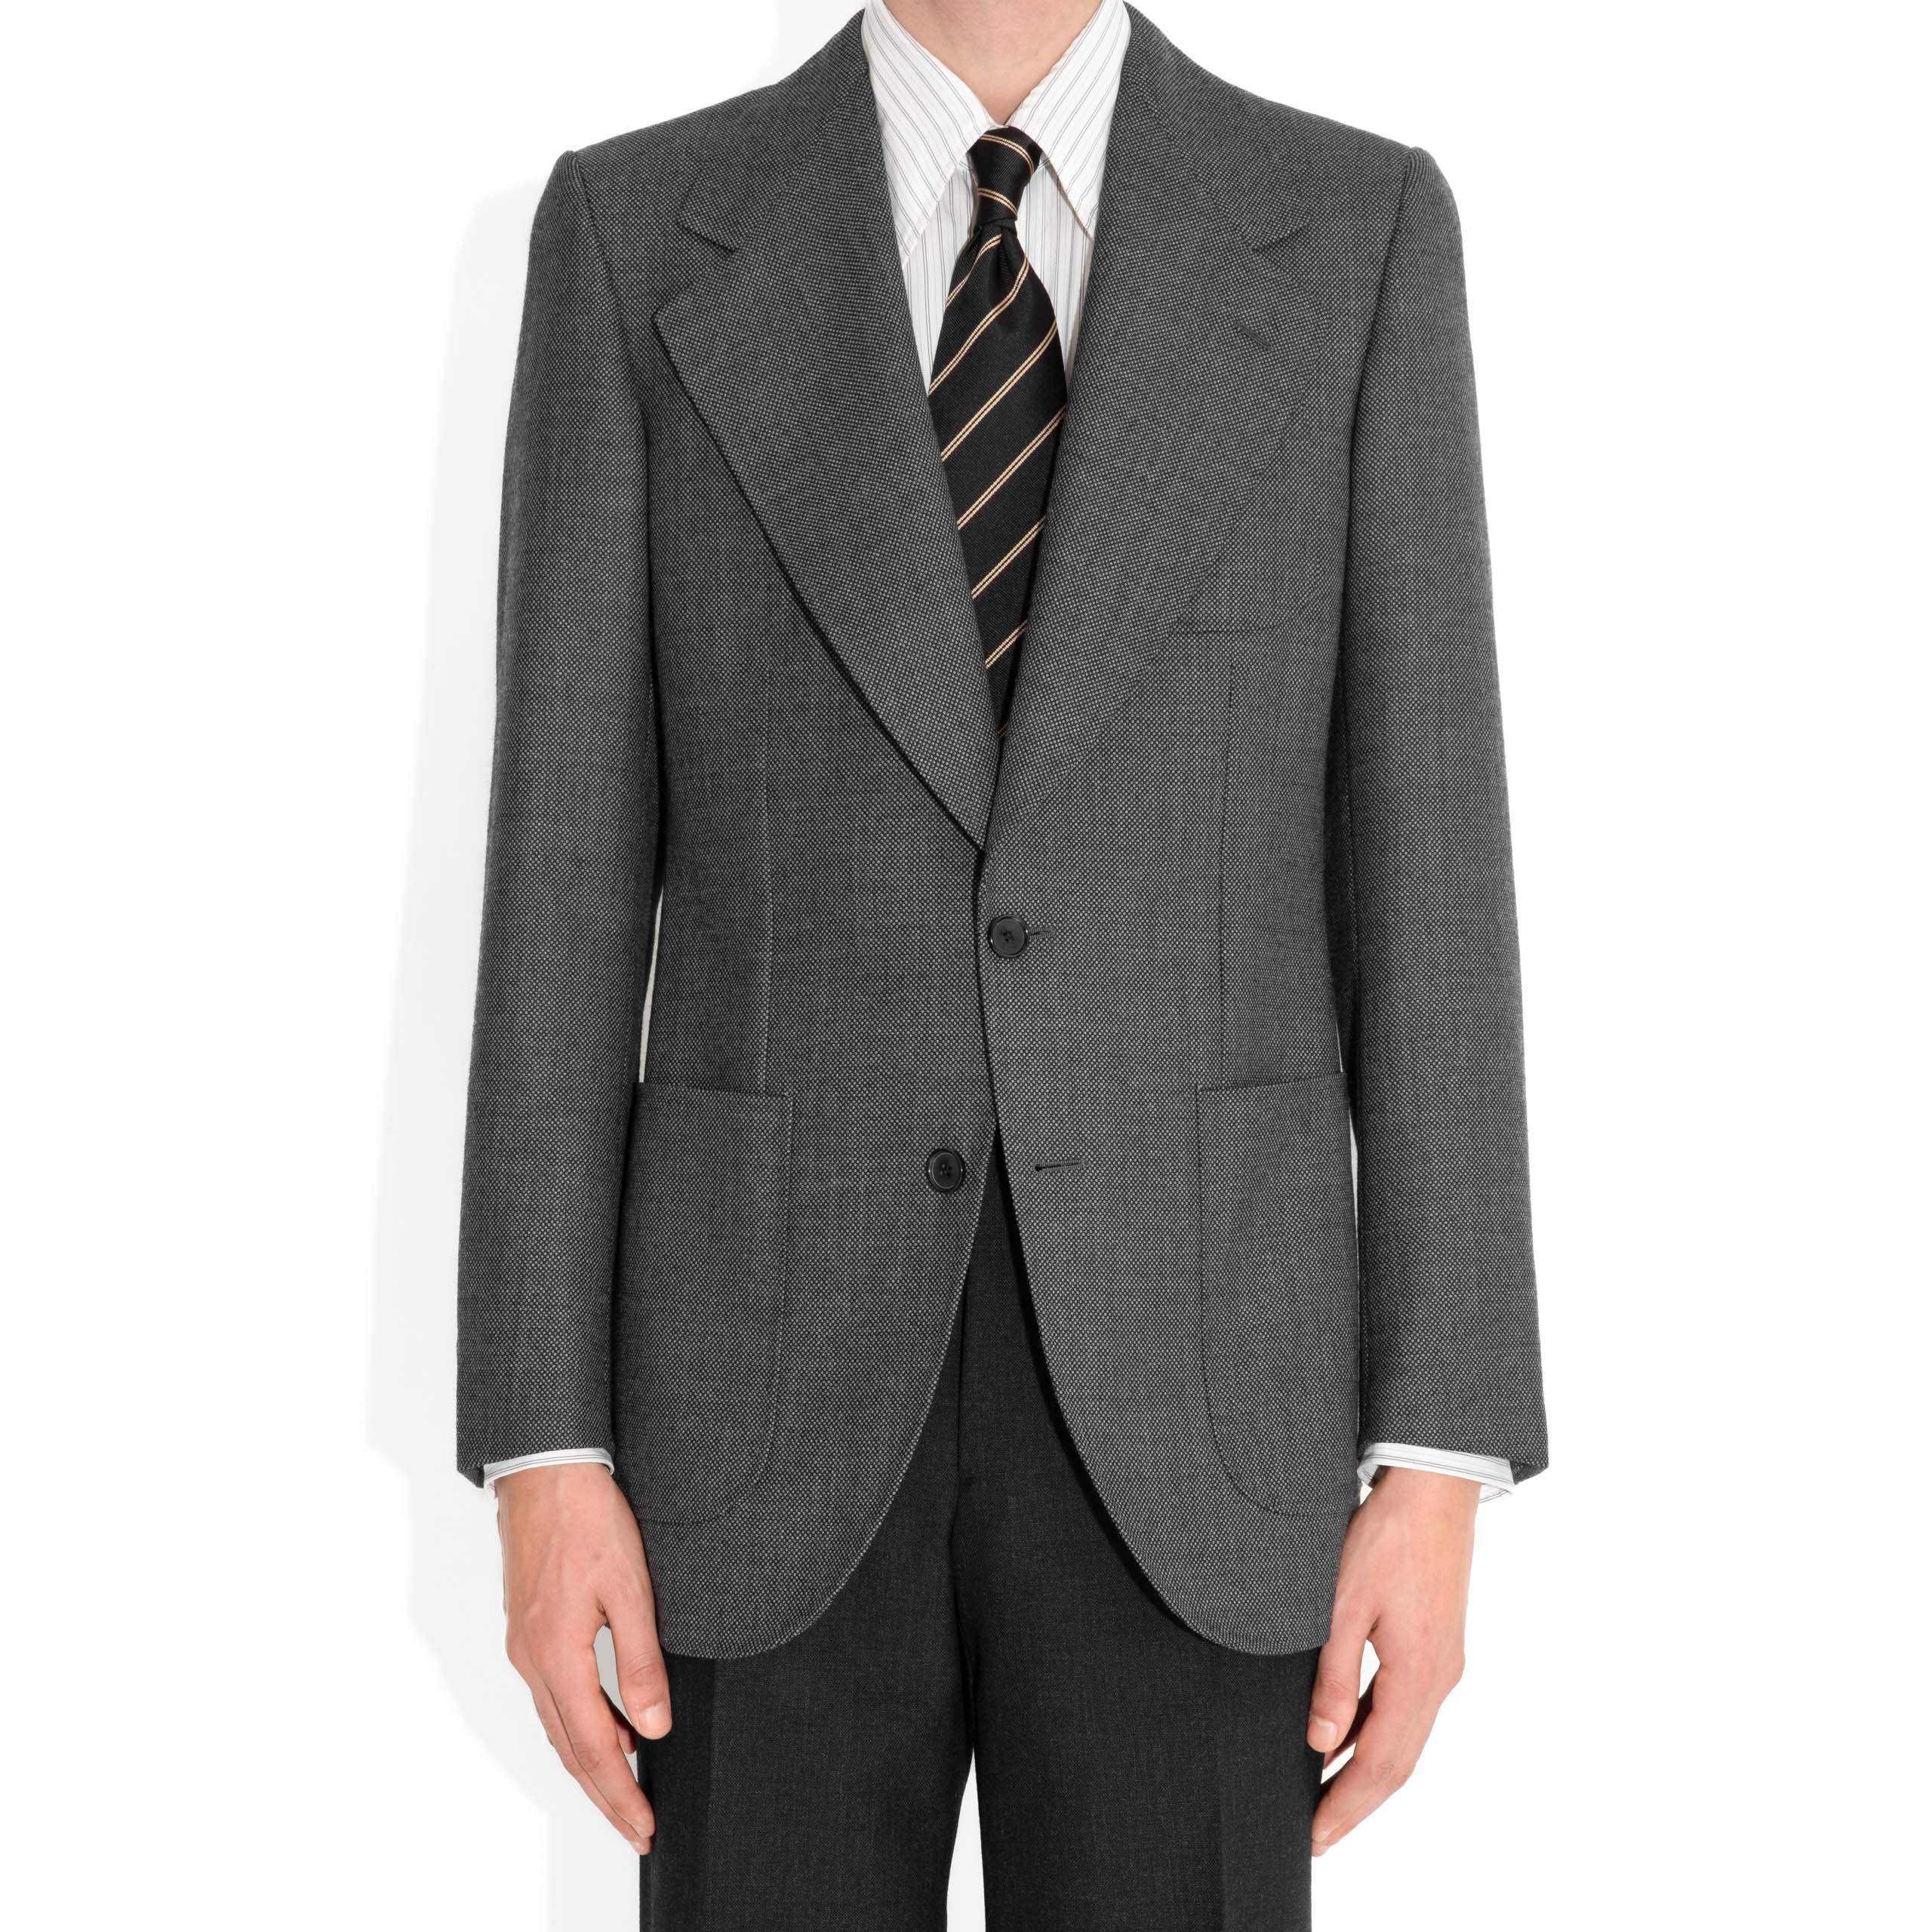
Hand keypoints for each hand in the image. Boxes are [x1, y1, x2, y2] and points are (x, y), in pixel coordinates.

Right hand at [496, 1462, 669, 1852]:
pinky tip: (607, 1723)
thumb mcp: (630, 1587)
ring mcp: (525, 1643)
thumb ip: (639, 1660)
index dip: (619, 1793)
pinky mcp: (529, 1627)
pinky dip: (579, 1723)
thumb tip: (650, 1726)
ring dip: (591, 1761)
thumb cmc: (588, 1517)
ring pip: (558, 1723)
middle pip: (569, 1747)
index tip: (643, 1827)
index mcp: (557, 1653)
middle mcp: (532, 1658)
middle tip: (636, 1828)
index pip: (592, 1746)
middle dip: (605, 1793)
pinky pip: (553, 1694)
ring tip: (627, 1788)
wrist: (545, 1468)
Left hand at [1307, 1466, 1478, 1855]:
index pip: (1378, 1765)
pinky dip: (1378, 1733)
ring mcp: (1443, 1662)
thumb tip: (1321, 1743)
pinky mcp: (1438, 1644)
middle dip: (1357, 1802)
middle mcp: (1439, 1679)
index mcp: (1417, 1676)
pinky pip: (1407, 1707)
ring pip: (1405, 1737)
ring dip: (1368, 1770)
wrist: (1433, 1487)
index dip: (1345, 1805)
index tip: (1315, 1837)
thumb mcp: (1342, 1604)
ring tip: (1326, 1795)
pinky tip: (1349, 1736)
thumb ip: (1333, 1678)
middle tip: (1318, 1834)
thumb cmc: (1386, 1536)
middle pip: (1398, 1763)